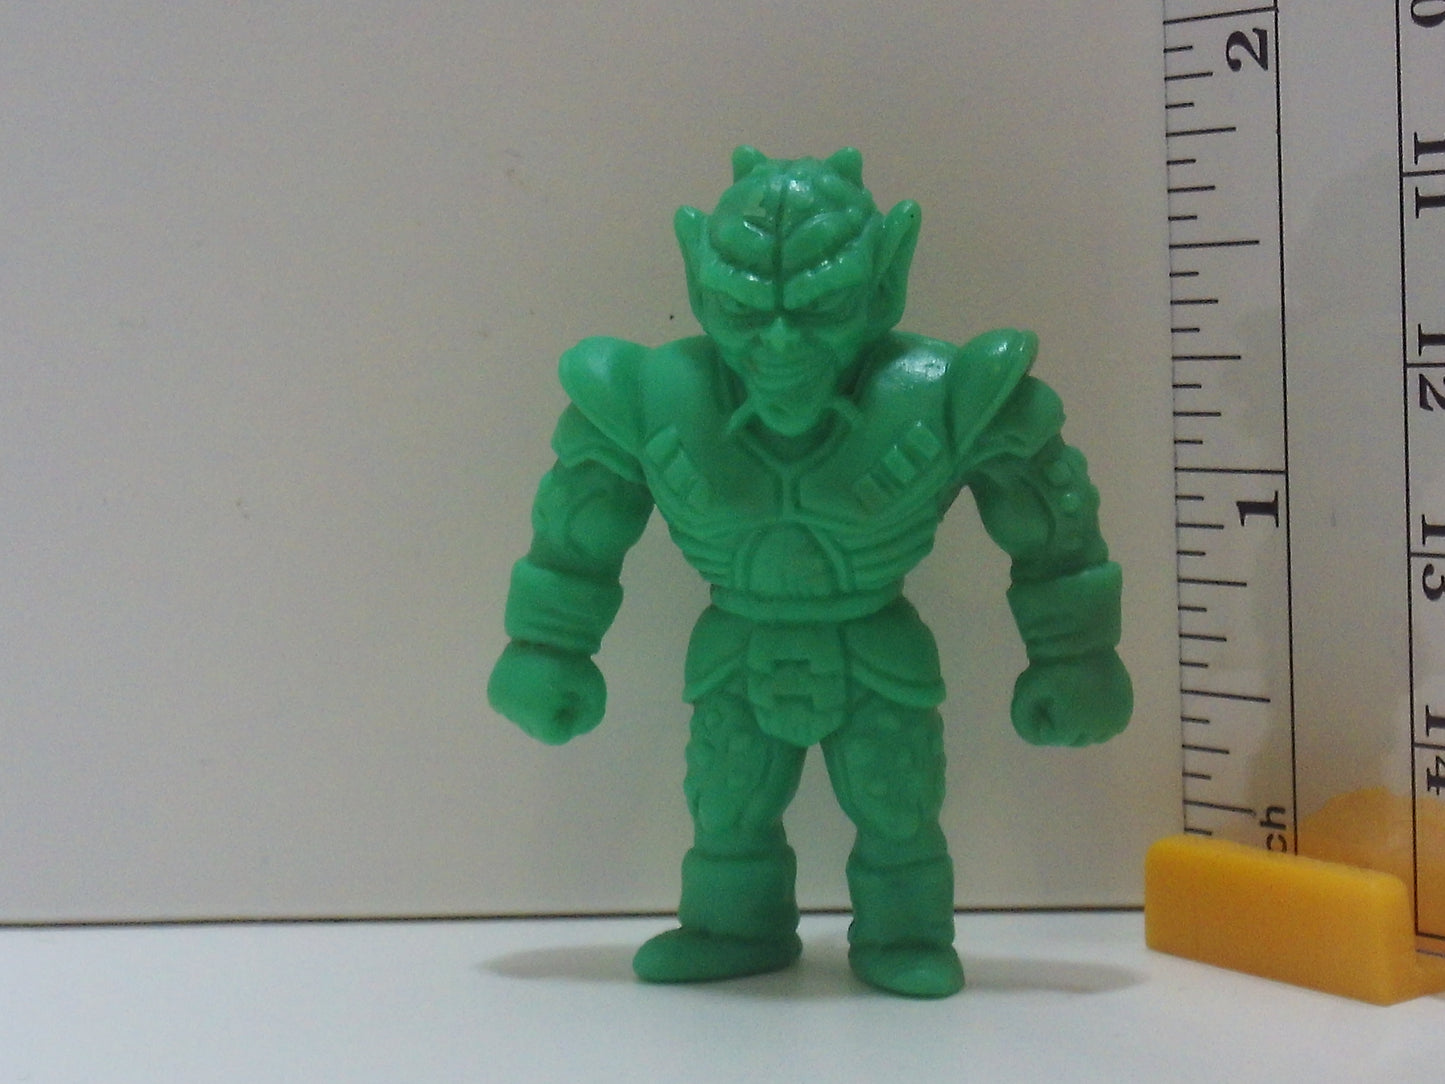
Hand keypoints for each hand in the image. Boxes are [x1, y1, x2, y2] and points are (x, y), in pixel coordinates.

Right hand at [487, 641, 605, 744]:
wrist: (543, 630)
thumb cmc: (571, 661)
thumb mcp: (594, 688)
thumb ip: (592, 714)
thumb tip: (579, 727)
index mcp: (534, 715)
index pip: (556, 734)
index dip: (570, 720)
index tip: (574, 700)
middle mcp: (513, 714)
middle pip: (539, 727)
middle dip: (553, 714)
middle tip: (563, 691)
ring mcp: (501, 703)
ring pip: (525, 717)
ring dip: (537, 707)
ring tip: (547, 684)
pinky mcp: (495, 692)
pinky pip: (513, 707)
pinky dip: (523, 700)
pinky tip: (533, 684)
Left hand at [1010, 649, 1131, 747]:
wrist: (1082, 642)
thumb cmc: (1052, 666)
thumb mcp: (1025, 689)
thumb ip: (1021, 716)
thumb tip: (1031, 736)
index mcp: (1076, 726)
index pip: (1052, 737)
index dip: (1042, 720)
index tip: (1042, 701)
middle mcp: (1100, 729)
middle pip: (1074, 739)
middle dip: (1062, 725)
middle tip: (1056, 700)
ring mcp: (1116, 720)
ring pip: (1092, 736)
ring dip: (1081, 726)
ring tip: (1072, 700)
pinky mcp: (1125, 710)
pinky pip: (1109, 728)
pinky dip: (1098, 721)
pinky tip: (1088, 704)